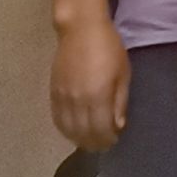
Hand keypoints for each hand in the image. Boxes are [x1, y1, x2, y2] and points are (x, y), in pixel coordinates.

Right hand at [52, 16, 129, 149]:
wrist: (80, 30)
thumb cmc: (109, 49)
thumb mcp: (123, 74)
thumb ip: (119, 102)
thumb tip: (117, 126)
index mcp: (97, 96)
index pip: (100, 129)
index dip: (107, 139)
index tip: (114, 141)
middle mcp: (77, 100)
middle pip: (82, 132)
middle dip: (94, 143)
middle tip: (103, 145)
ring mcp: (62, 97)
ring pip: (67, 128)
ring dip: (78, 139)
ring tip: (89, 141)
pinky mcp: (52, 92)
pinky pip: (56, 118)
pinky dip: (65, 129)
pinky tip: (73, 131)